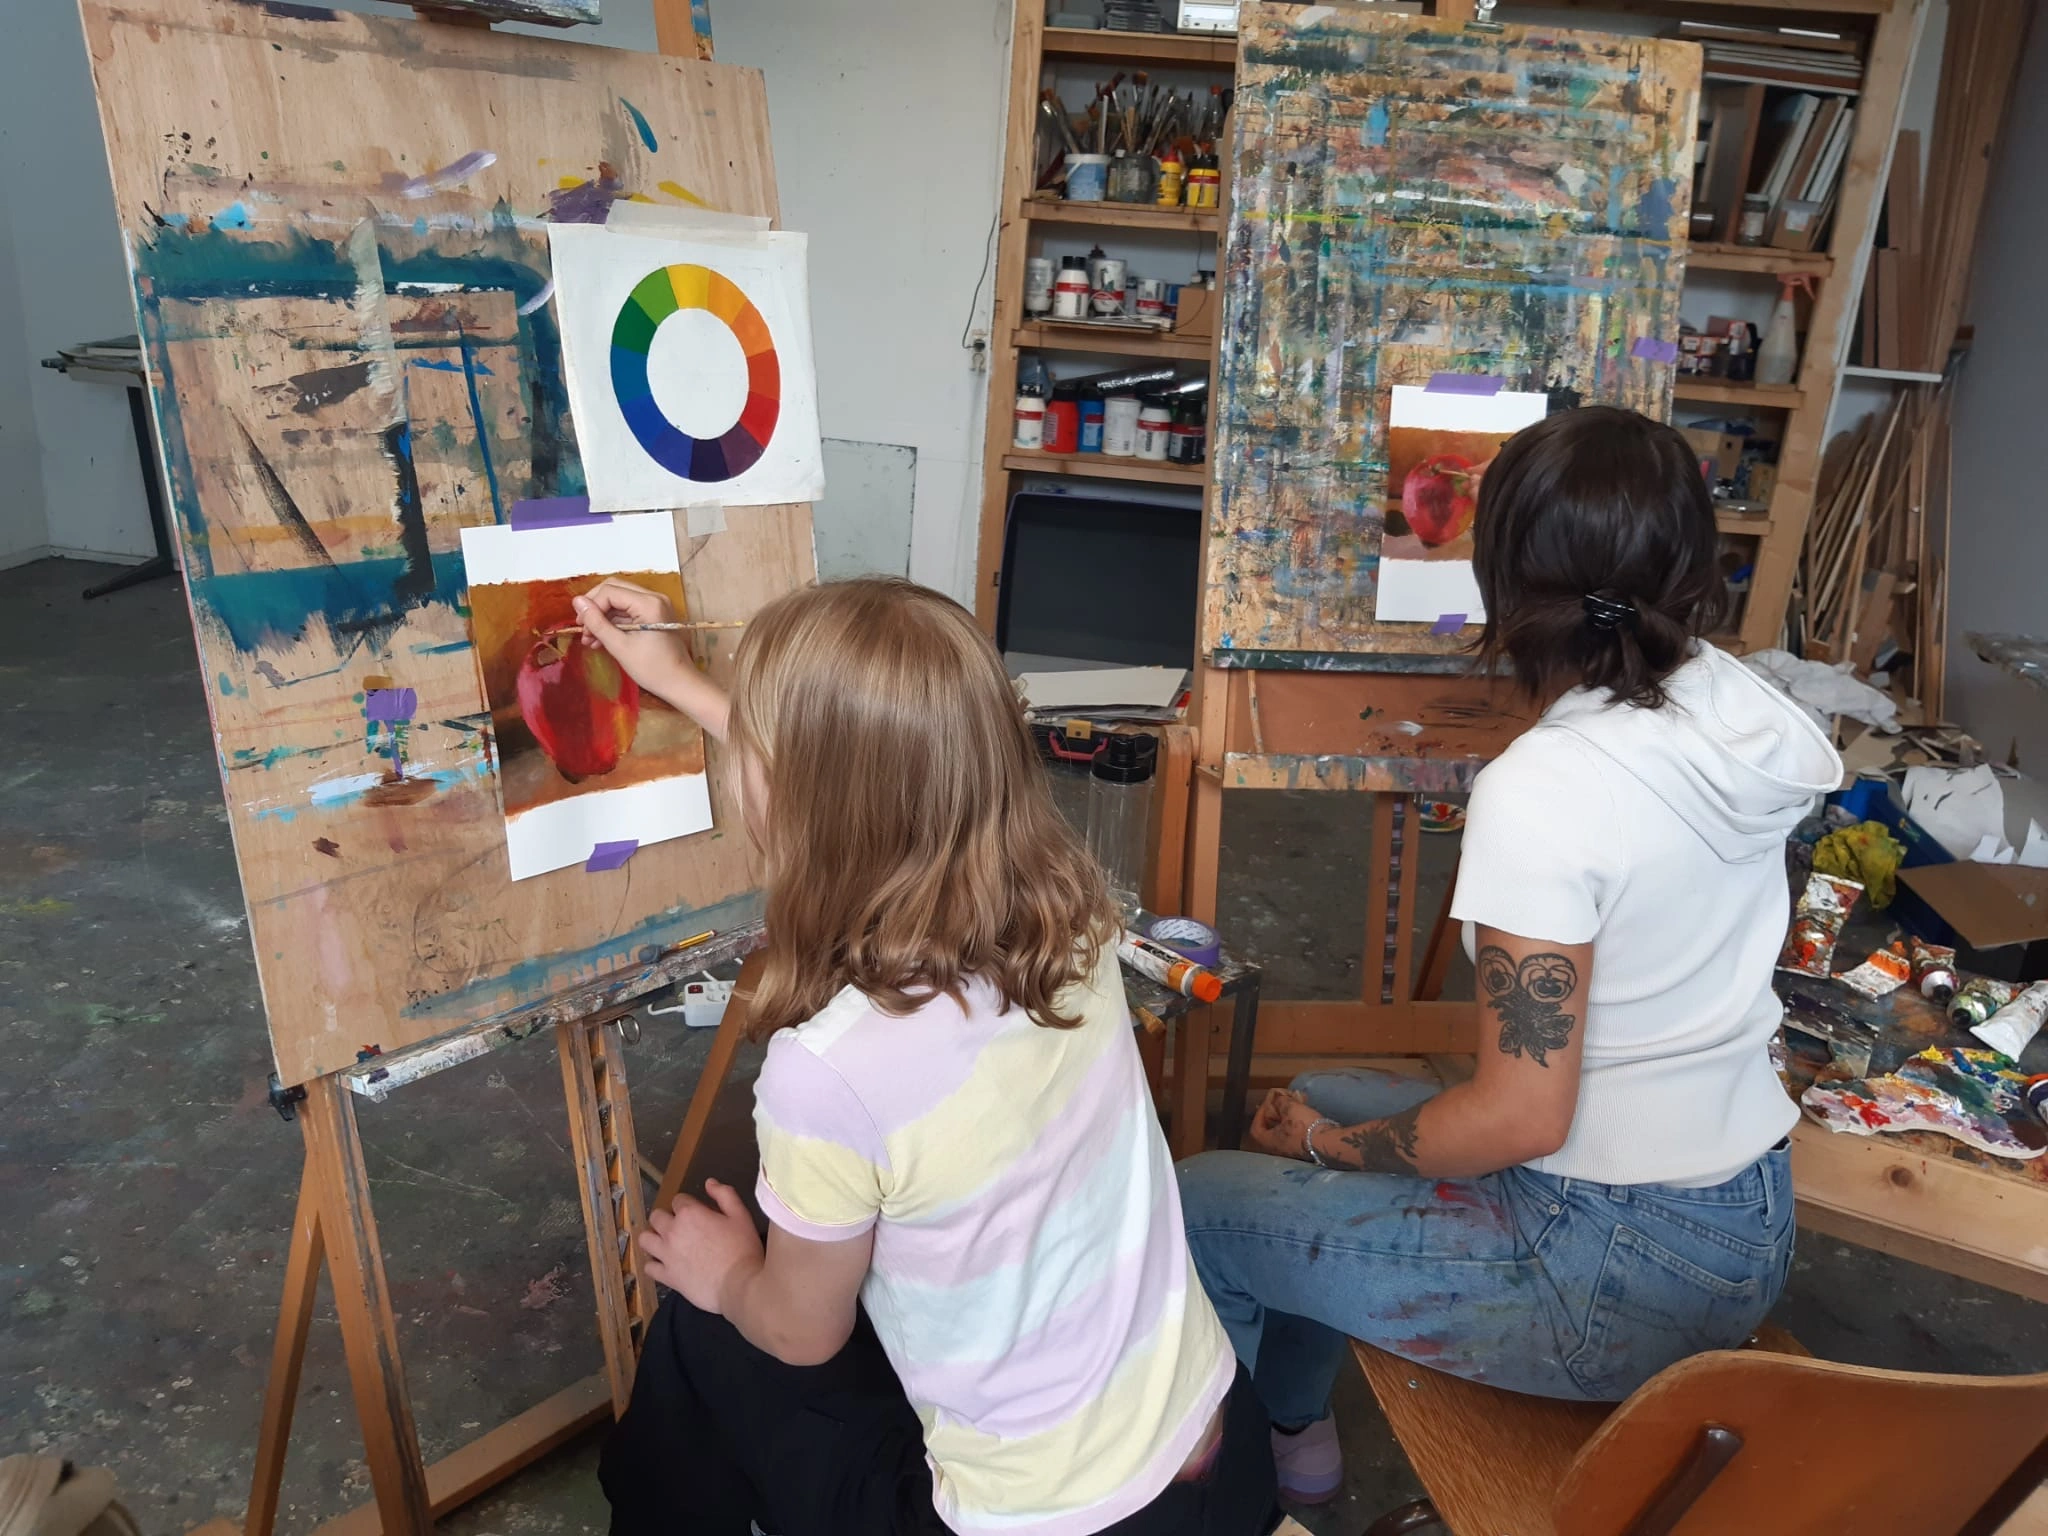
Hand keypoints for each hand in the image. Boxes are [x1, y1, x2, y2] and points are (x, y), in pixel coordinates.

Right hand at [572, 578, 691, 698]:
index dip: (591, 607)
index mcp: (648, 603)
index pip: (609, 592)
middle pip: (614, 590)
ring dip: (603, 617)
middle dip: (595, 608)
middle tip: (584, 629)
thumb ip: (597, 622)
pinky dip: (614, 622)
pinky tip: (602, 639)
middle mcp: (654, 597)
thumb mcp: (619, 646)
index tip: (582, 627)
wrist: (679, 683)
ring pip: (619, 600)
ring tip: (591, 639)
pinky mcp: (654, 614)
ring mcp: (655, 604)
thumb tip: (577, 602)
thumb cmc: (652, 668)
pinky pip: (628, 610)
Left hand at [638, 1179, 763, 1314]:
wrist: (739, 1285)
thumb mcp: (741, 1215)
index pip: (678, 1199)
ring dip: (653, 1238)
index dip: (689, 1205)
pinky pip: (648, 1267)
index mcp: (689, 1213)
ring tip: (666, 1243)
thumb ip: (724, 1194)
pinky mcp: (666, 1276)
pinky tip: (665, 1264)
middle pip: (656, 1216)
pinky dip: (654, 1264)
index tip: (700, 1214)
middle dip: (667, 1218)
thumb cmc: (743, 1248)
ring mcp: (666, 1255)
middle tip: (682, 1227)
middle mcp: (672, 1231)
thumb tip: (709, 1182)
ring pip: (644, 1239)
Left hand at [1248, 1088, 1321, 1160]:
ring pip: (1284, 1128)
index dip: (1260, 1113)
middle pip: (1271, 1127)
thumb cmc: (1304, 1126)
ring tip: (1298, 1100)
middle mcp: (1278, 1148)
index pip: (1256, 1127)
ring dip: (1289, 1113)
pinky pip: (1295, 1131)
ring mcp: (1292, 1149)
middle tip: (1284, 1100)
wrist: (1328, 1142)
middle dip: (1277, 1111)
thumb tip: (1278, 1098)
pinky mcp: (1304, 1147)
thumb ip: (1280, 1101)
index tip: (1269, 1102)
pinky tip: (1305, 1109)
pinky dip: (1297, 1119)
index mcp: (1269, 1141)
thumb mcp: (1289, 1108)